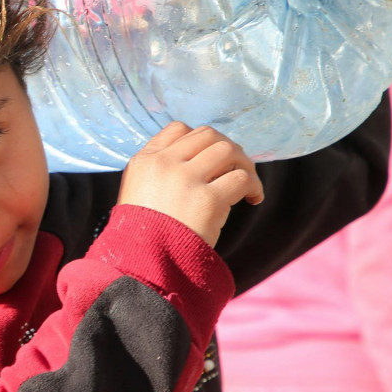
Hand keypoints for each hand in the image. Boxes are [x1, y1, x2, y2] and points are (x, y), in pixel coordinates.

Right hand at [117, 122, 263, 246]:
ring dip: (244, 164)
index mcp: (145, 160)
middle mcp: (164, 163)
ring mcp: (185, 179)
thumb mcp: (137, 192)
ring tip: (247, 185)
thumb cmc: (143, 234)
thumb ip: (160, 172)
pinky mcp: (207, 199)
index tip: (210, 161)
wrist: (142, 263)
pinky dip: (254, 186)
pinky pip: (242, 178)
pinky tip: (253, 199)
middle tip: (236, 169)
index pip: (178, 129)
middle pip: (208, 134)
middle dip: (228, 149)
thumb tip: (199, 160)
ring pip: (228, 150)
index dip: (200, 141)